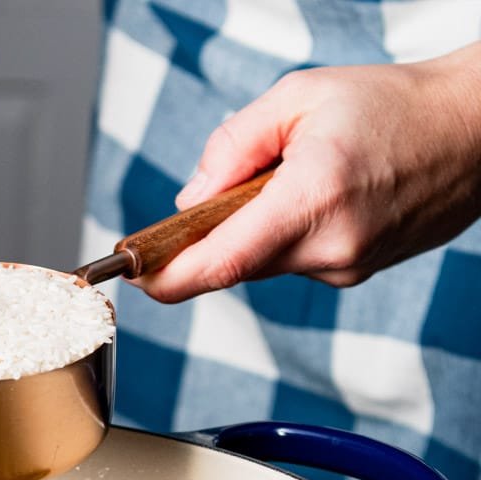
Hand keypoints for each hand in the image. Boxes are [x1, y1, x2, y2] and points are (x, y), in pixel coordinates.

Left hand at [134, 42, 480, 302]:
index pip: (221, 262)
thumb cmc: (391, 105)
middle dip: (214, 235)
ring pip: (265, 263)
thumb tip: (190, 201)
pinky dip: (288, 234)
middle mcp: (331, 246)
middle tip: (220, 195)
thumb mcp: (298, 98)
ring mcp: (346, 267)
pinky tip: (323, 197)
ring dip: (257, 230)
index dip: (169, 278)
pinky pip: (295, 261)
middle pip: (235, 264)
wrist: (475, 129)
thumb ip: (230, 148)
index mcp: (313, 198)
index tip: (137, 276)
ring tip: (298, 179)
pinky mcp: (355, 274)